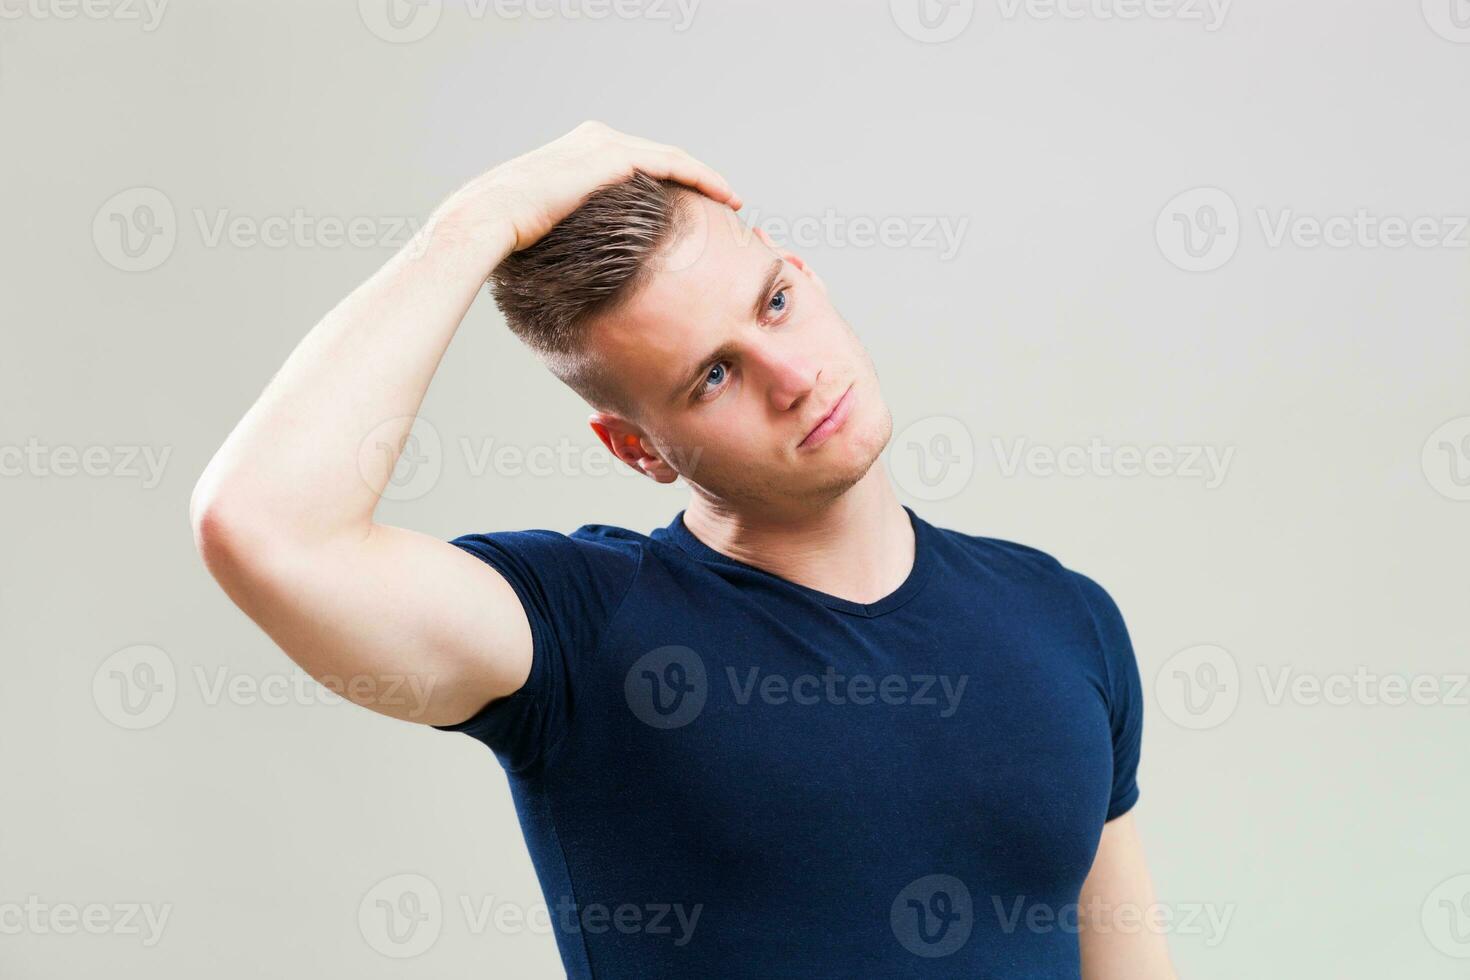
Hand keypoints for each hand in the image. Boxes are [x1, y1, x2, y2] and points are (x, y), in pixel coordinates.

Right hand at [456, 120, 741, 253]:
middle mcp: (594, 140)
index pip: (637, 165)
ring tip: (732, 201)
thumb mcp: (544, 233)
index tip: (692, 210)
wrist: (487, 220)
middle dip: (694, 180)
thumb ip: (568, 237)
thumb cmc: (507, 239)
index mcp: (578, 154)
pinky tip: (725, 197)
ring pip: (673, 159)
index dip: (668, 185)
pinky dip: (703, 178)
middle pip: (660, 159)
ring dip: (707, 179)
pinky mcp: (613, 158)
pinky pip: (674, 165)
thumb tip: (575, 274)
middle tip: (724, 204)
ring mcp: (604, 145)